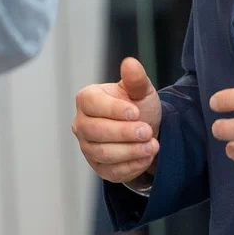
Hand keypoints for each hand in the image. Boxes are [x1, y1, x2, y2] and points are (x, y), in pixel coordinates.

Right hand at [72, 57, 162, 184]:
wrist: (143, 130)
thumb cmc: (137, 106)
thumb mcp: (140, 90)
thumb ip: (136, 79)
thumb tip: (130, 63)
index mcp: (87, 99)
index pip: (93, 104)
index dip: (114, 110)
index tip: (136, 113)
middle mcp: (81, 123)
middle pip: (96, 131)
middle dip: (125, 133)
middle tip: (148, 132)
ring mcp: (87, 146)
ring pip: (103, 153)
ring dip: (131, 151)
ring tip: (153, 146)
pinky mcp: (97, 166)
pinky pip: (111, 171)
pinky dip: (131, 166)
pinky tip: (146, 157)